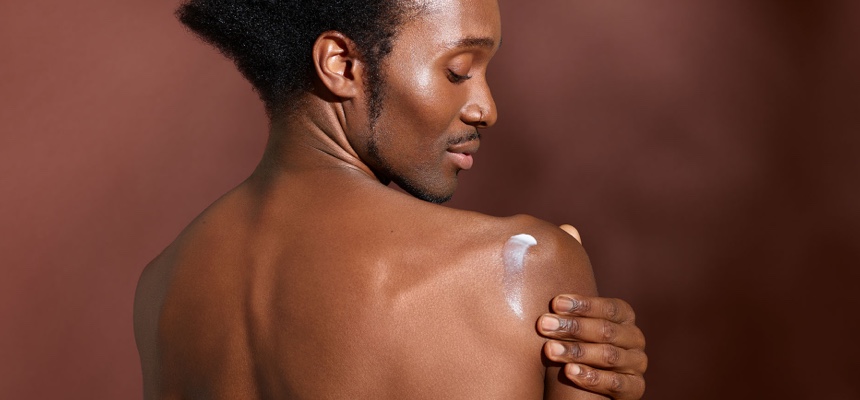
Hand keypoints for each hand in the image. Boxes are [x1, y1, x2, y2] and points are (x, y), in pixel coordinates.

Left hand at [538, 225, 646, 398]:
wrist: (571, 381)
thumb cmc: (569, 337)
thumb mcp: (568, 308)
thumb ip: (571, 271)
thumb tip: (568, 227)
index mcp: (623, 315)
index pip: (609, 307)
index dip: (583, 304)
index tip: (554, 301)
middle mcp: (635, 338)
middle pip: (608, 331)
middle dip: (573, 328)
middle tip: (543, 325)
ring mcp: (636, 366)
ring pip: (610, 357)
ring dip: (577, 352)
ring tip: (549, 350)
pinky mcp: (633, 391)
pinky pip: (617, 385)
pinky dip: (592, 378)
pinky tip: (570, 373)